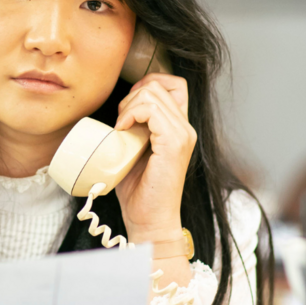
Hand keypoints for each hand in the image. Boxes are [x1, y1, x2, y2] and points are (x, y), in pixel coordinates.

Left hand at [112, 73, 196, 243]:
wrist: (149, 220)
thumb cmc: (140, 191)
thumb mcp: (135, 151)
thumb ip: (136, 130)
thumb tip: (119, 112)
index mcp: (179, 128)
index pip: (173, 85)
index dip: (147, 84)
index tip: (127, 106)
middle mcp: (186, 128)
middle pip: (158, 85)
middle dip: (131, 96)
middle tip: (120, 123)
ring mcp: (183, 135)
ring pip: (152, 93)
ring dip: (128, 106)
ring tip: (121, 128)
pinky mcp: (174, 143)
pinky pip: (151, 109)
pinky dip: (131, 114)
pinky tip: (122, 130)